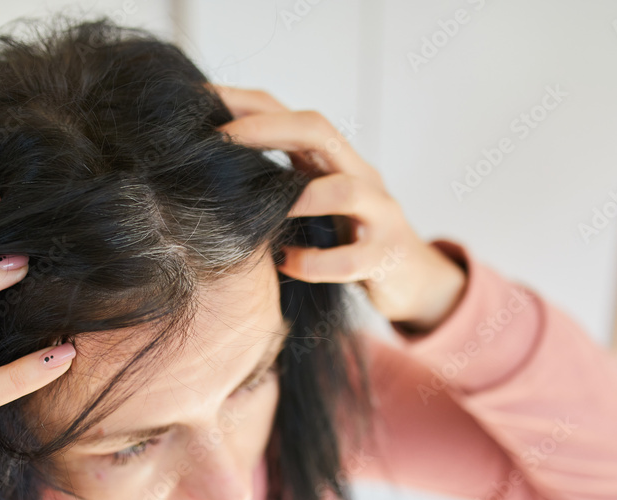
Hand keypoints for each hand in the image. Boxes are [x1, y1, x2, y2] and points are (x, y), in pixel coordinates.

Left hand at [210, 85, 467, 332]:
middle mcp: (361, 176)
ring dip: (300, 197)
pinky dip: (313, 262)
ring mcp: (380, 215)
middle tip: (222, 143)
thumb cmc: (351, 235)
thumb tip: (218, 167)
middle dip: (268, 130)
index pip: (296, 117)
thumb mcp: (319, 200)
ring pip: (347, 191)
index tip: (204, 105)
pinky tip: (285, 263)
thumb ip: (283, 180)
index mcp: (339, 161)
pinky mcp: (387, 257)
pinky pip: (350, 260)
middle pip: (320, 132)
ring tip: (261, 209)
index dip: (251, 106)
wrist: (412, 276)